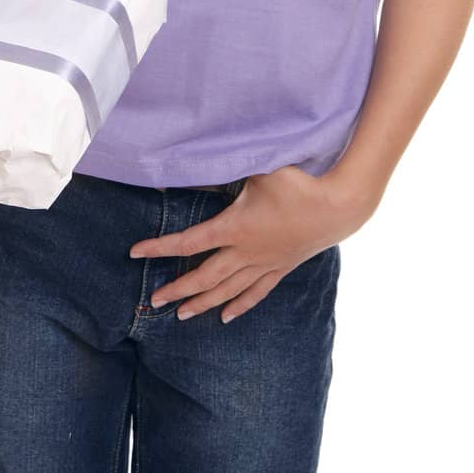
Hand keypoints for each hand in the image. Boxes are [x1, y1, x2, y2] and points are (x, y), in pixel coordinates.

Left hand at [128, 165, 367, 322]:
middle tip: (155, 301)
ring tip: (182, 315)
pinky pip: (255, 293)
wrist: (338, 207)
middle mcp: (246, 251)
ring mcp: (264, 263)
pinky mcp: (280, 268)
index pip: (189, 241)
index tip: (135, 253)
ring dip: (203, 303)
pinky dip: (239, 305)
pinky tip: (225, 317)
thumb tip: (200, 155)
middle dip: (178, 289)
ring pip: (228, 290)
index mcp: (235, 227)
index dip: (160, 247)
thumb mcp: (260, 167)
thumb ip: (229, 163)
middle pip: (204, 276)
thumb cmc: (298, 183)